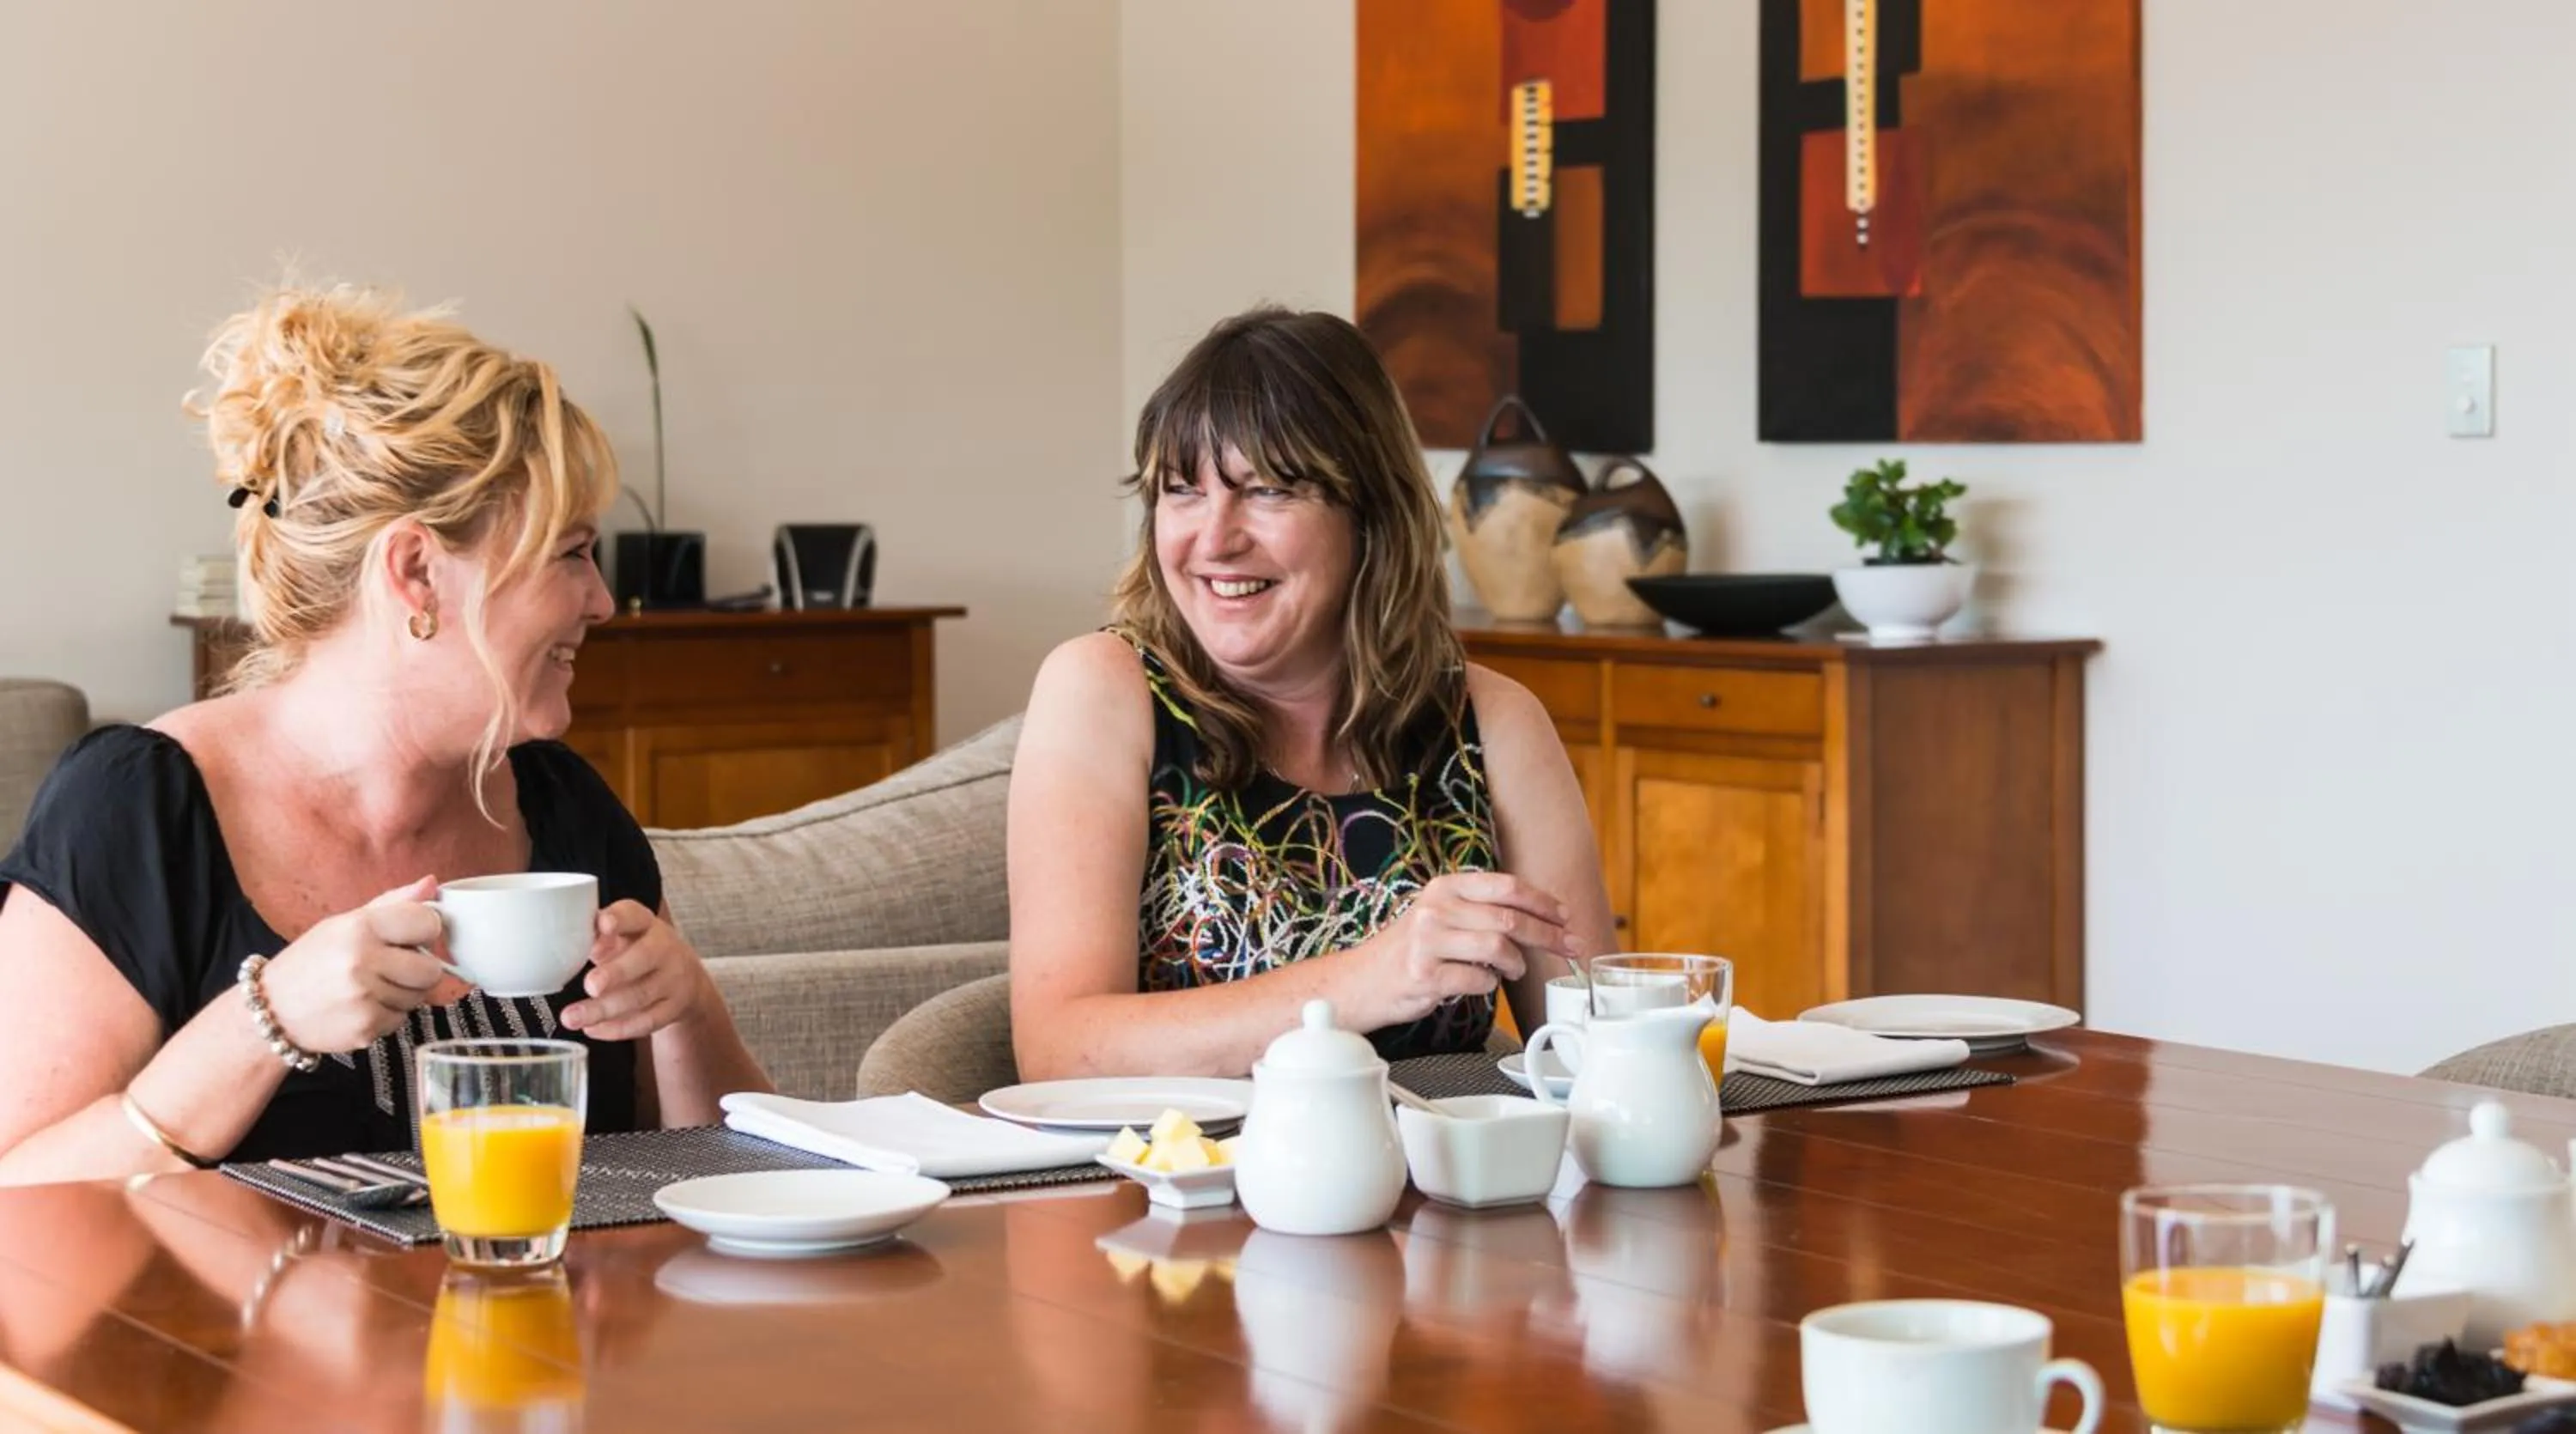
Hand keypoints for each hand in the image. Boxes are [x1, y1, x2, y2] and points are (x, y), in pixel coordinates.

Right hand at [258, 877, 455, 1053]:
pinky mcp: (365, 1028)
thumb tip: (432, 884)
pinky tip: (363, 1006)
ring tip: (371, 986)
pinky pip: (402, 1019)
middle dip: (419, 969)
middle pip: (432, 968)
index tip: (412, 936)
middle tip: (392, 967)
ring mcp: (364, 997)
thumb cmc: (312, 961)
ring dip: (403, 993)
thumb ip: (393, 903)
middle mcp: (362, 961)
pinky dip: (388, 1014)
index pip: (427, 922)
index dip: (425, 930)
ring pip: (419, 996)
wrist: (271, 1009)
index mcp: (360, 927)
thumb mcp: (345, 923)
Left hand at [559, 902, 709, 1040]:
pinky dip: (617, 1028)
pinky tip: (592, 1029)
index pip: (634, 916)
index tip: (603, 924)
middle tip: (590, 985)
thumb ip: (599, 938)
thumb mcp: (622, 937)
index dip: (620, 919)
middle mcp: (665, 949)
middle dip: (616, 973)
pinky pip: (646, 1021)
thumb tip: (579, 946)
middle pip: (644, 958)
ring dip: (604, 1009)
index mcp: (645, 924)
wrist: (685, 978)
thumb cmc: (639, 952)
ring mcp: (673, 980)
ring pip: (640, 996)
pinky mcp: (674, 1008)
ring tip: (571, 1018)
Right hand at [1344, 872, 1578, 1027]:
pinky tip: (1480, 983)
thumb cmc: (1410, 951)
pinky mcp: (1426, 975)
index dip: (1542, 902)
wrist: (1362, 981)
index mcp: (1445, 887)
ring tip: (1514, 969)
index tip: (1565, 916)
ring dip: (1517, 963)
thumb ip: (1482, 911)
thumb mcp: (1441, 915)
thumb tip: (1541, 918)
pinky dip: (1489, 985)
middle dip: (1548, 935)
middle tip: (1568, 946)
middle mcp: (1436, 908)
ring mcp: (1428, 942)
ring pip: (1498, 949)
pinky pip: (1479, 980)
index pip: (1506, 886)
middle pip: (1510, 919)